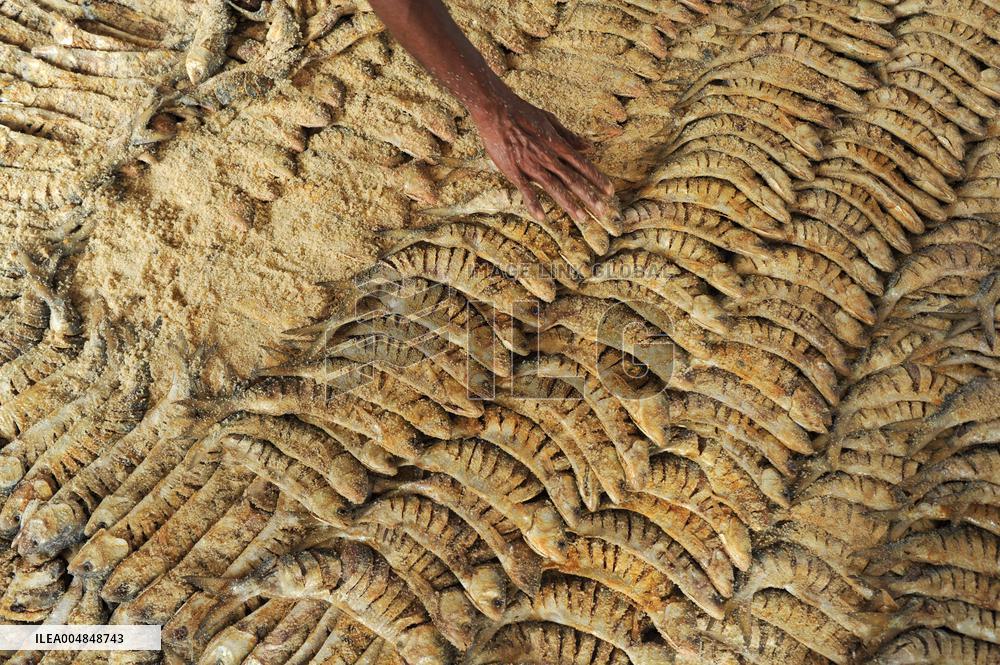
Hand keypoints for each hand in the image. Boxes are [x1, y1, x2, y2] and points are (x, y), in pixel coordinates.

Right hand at [469, 90, 614, 225]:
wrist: (495, 110)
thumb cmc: (523, 113)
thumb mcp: (549, 121)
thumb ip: (569, 136)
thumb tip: (589, 146)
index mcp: (557, 144)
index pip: (582, 165)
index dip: (597, 179)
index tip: (610, 191)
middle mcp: (548, 156)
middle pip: (573, 179)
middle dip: (589, 196)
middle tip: (603, 211)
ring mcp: (531, 165)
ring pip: (554, 187)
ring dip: (569, 204)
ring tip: (582, 218)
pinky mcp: (514, 171)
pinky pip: (526, 190)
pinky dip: (534, 204)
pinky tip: (542, 217)